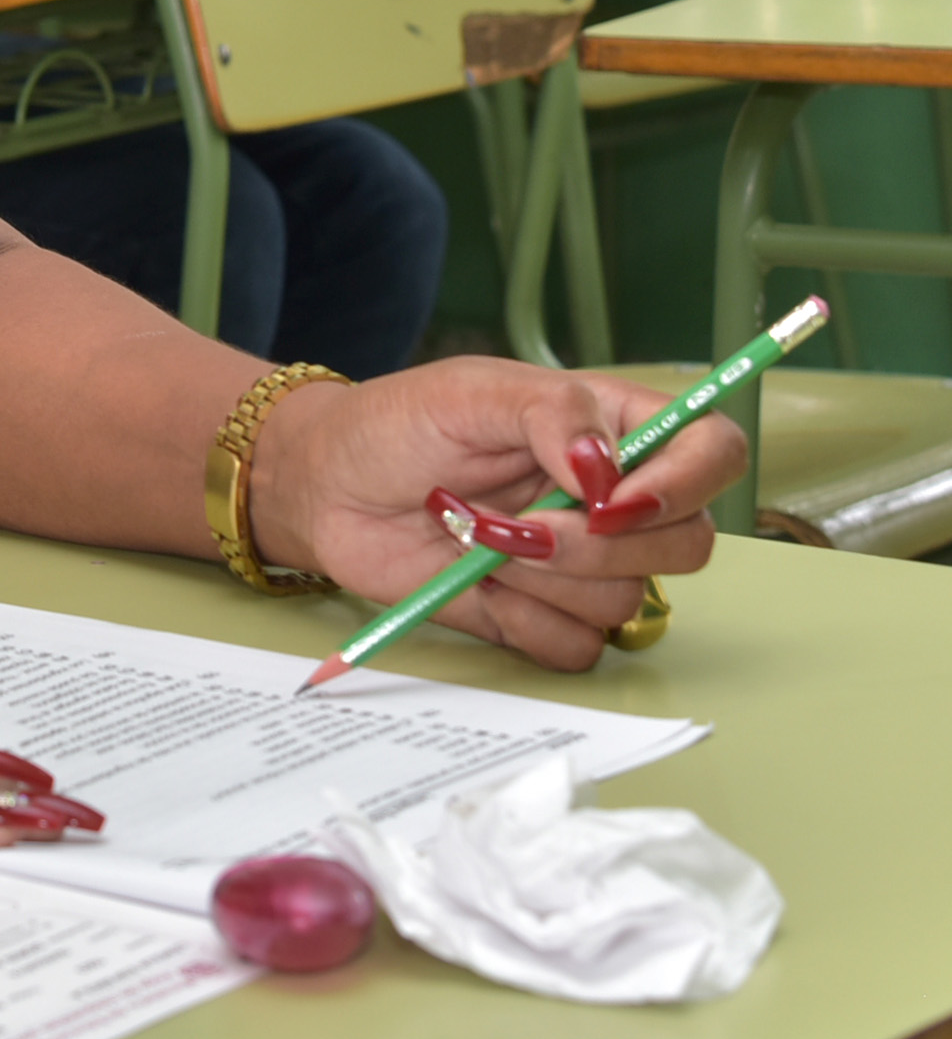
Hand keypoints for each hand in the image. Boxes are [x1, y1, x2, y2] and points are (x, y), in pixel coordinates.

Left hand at [253, 356, 743, 670]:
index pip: (711, 452)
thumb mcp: (469, 391)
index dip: (688, 483)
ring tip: (473, 533)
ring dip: (542, 576)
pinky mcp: (541, 618)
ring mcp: (581, 565)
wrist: (326, 487)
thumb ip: (551, 412)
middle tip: (512, 521)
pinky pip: (576, 647)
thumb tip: (608, 469)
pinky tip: (474, 579)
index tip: (614, 498)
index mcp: (612, 430)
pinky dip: (520, 619)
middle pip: (685, 545)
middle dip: (595, 544)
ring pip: (626, 604)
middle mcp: (611, 501)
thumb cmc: (396, 425)